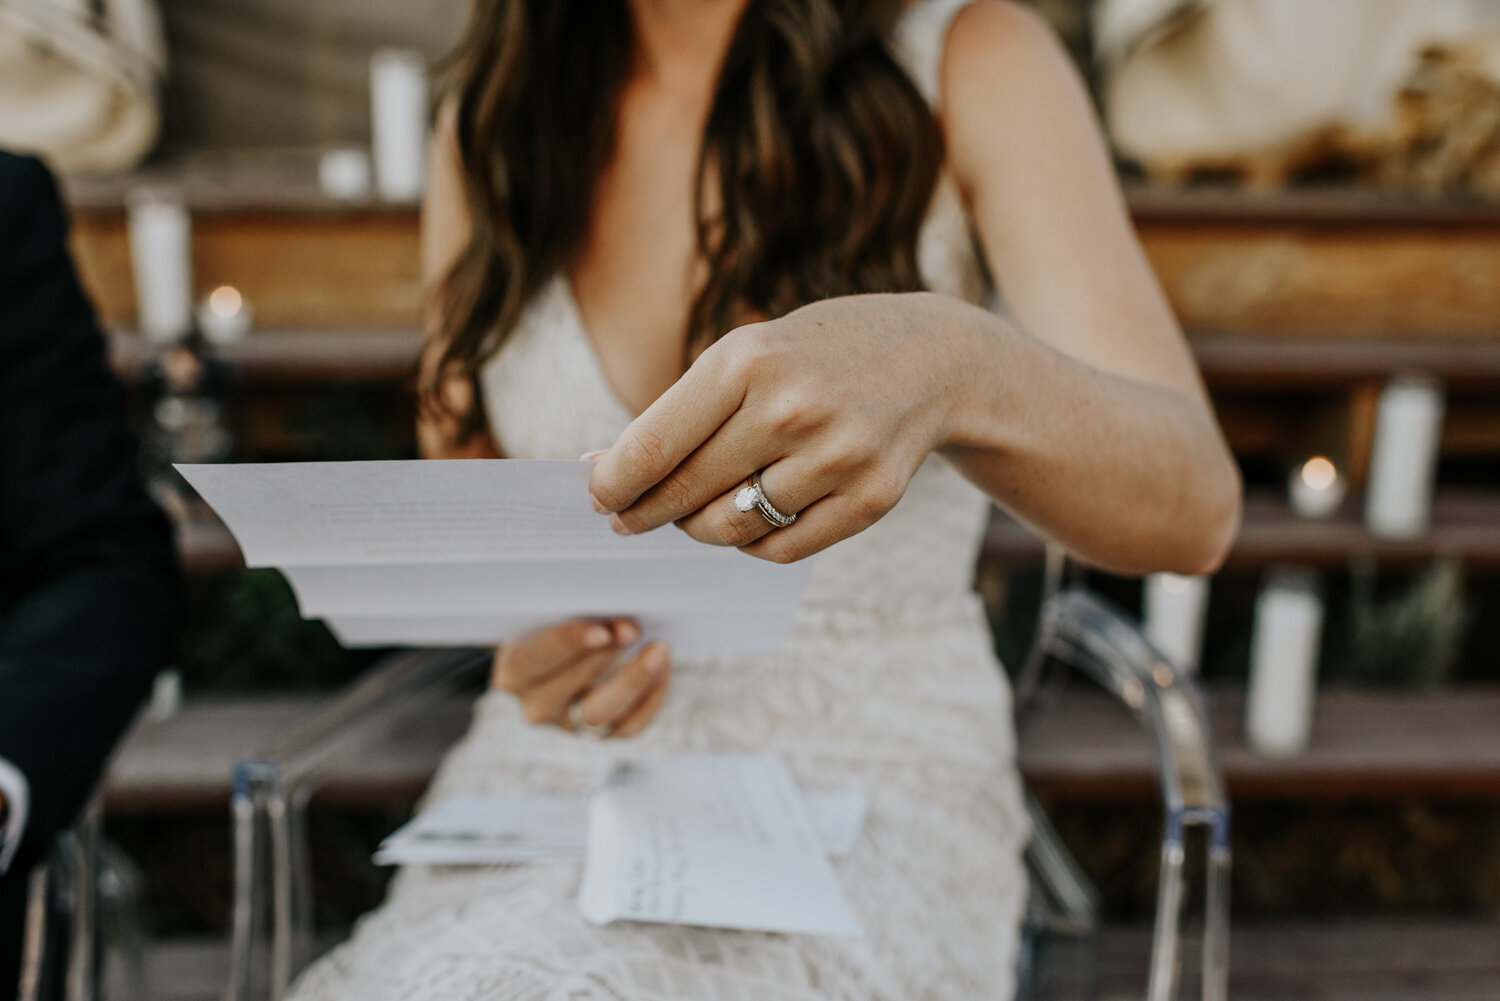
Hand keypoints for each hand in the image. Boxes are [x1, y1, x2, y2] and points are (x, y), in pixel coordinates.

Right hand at [491, 618, 670, 736]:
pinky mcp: (599, 734)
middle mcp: (535, 705)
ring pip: (602, 713)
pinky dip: (651, 696)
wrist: (560, 653)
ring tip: (658, 649)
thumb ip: (566, 605)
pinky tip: (662, 666)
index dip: (567, 644)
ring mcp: (568, 725)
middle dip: (605, 655)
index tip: (600, 630)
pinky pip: (630, 725)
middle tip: (632, 628)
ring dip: (634, 679)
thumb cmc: (555, 620)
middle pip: (570, 687)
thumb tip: (605, 598)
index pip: (534, 659)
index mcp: (514, 670)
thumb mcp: (549, 611)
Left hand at [588, 293, 973, 562]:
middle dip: (646, 513)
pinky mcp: (871, 498)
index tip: (597, 498)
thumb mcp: (748, 356)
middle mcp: (792, 407)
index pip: (654, 445)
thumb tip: (601, 472)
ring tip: (696, 512)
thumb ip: (681, 413)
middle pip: (687, 492)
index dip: (615, 483)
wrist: (932, 360)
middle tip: (629, 519)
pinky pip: (781, 550)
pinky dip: (752, 544)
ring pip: (732, 529)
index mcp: (748, 359)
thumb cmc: (814, 358)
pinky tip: (751, 517)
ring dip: (700, 529)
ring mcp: (837, 456)